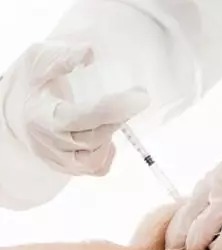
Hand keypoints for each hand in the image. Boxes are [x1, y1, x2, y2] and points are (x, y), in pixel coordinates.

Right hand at [1, 41, 148, 175]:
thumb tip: (89, 52)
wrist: (25, 113)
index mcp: (41, 115)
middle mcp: (49, 143)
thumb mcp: (40, 61)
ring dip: (109, 136)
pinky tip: (105, 137)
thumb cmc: (38, 86)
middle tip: (137, 98)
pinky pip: (98, 168)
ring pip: (96, 158)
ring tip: (110, 117)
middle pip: (93, 138)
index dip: (113, 108)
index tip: (140, 96)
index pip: (81, 117)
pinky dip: (107, 154)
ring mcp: (59, 159)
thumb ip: (62, 57)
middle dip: (118, 117)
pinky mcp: (70, 169)